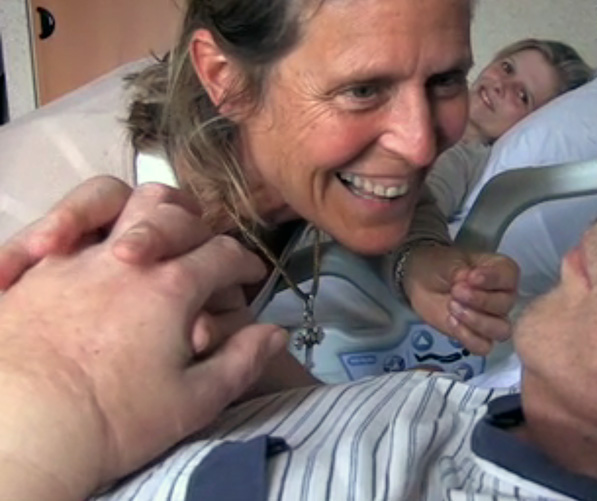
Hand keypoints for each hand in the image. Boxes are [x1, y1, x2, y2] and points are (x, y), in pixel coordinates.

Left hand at [0, 185, 285, 499]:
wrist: (20, 433)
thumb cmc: (109, 423)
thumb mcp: (193, 403)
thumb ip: (241, 362)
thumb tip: (274, 333)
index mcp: (172, 288)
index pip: (224, 254)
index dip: (244, 263)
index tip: (249, 275)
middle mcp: (125, 261)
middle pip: (174, 210)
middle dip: (196, 224)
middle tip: (203, 250)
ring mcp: (75, 259)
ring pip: (114, 197)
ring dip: (136, 208)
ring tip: (145, 231)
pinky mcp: (32, 270)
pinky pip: (60, 224)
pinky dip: (74, 223)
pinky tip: (72, 241)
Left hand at [403, 245, 518, 354]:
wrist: (421, 282)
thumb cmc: (440, 266)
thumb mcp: (447, 261)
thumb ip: (460, 270)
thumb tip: (469, 280)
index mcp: (501, 271)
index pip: (509, 276)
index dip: (492, 279)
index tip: (471, 277)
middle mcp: (503, 296)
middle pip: (505, 305)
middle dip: (480, 300)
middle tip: (456, 292)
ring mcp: (492, 319)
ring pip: (501, 330)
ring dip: (476, 321)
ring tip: (453, 307)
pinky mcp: (478, 336)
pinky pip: (484, 346)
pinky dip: (468, 337)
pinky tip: (452, 322)